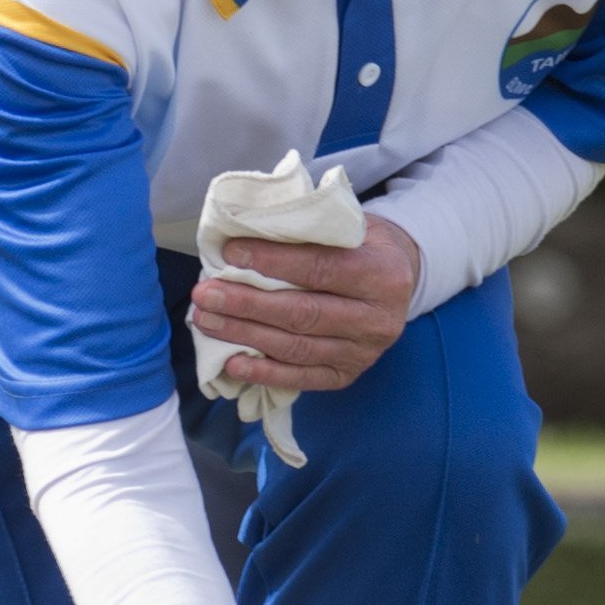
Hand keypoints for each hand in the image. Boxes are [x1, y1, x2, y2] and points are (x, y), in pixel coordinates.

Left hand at [189, 213, 418, 394]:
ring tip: (205, 321)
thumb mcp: (347, 225)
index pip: (321, 268)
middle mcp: (378, 319)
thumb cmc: (359, 244)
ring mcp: (364, 352)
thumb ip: (308, 230)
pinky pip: (302, 378)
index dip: (273, 261)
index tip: (230, 252)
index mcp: (382, 273)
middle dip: (247, 304)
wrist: (398, 278)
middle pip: (303, 313)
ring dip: (245, 335)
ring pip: (297, 347)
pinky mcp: (348, 375)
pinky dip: (264, 373)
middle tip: (206, 294)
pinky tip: (232, 363)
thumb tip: (245, 230)